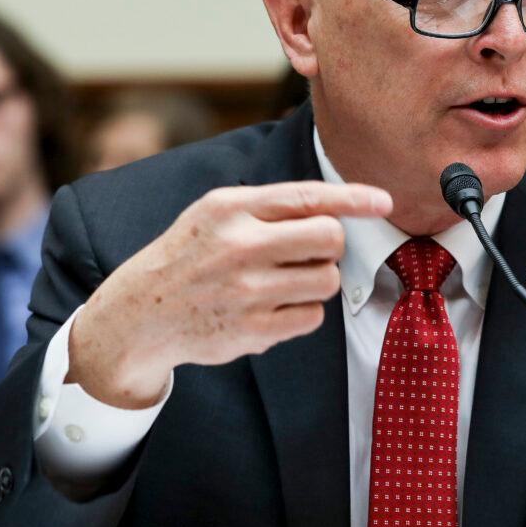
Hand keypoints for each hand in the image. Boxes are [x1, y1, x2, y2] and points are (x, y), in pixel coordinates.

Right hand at [66, 181, 391, 407]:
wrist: (140, 313)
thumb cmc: (190, 255)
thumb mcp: (216, 212)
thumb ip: (271, 205)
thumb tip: (338, 206)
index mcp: (232, 208)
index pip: (308, 197)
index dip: (354, 198)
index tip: (384, 201)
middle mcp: (240, 246)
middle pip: (330, 238)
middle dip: (331, 245)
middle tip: (310, 251)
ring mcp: (247, 290)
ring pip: (327, 280)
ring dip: (316, 281)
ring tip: (282, 281)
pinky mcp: (253, 329)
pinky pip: (313, 317)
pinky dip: (303, 312)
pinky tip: (273, 307)